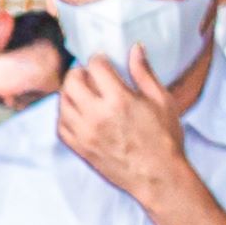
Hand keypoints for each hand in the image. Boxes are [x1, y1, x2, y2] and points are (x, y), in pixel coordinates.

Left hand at [57, 47, 189, 206]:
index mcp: (119, 100)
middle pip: (72, 81)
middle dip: (78, 72)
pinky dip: (65, 114)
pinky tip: (77, 111)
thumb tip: (134, 48)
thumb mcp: (162, 100)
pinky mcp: (79, 147)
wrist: (157, 176)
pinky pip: (61, 125)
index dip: (98, 59)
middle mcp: (96, 115)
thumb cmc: (165, 139)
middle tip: (87, 73)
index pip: (96, 66)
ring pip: (62, 102)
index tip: (103, 61)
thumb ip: (144, 73)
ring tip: (82, 90)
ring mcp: (84, 133)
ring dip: (69, 91)